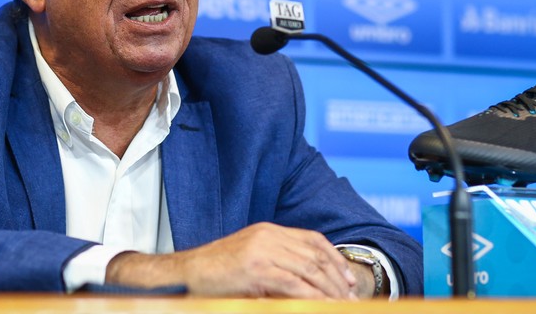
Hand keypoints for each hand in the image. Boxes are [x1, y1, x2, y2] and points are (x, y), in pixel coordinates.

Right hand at [106, 222, 357, 298]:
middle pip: (314, 254)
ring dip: (327, 288)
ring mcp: (262, 250)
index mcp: (268, 230)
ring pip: (308, 268)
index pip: (312, 239)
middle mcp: (268, 236)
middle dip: (335, 276)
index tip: (345, 276)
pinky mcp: (256, 268)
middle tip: (348, 295)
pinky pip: (293, 283)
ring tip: (339, 303)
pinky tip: (320, 304)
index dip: (333, 257)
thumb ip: (276, 262)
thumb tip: (305, 281)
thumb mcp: (250, 259)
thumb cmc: (217, 271)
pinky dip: (311, 295)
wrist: (187, 271)